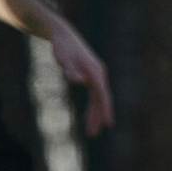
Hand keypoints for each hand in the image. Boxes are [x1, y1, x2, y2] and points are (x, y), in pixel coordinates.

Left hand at [46, 18, 114, 135]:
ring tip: (91, 131)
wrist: (63, 36)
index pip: (103, 94)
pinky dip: (92, 107)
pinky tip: (88, 117)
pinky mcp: (90, 76)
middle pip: (101, 100)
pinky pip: (94, 95)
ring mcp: (95, 76)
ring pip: (98, 99)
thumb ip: (71, 70)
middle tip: (93, 134)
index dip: (105, 110)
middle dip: (98, 117)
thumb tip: (79, 81)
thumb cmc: (62, 47)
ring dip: (95, 114)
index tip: (108, 124)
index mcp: (95, 72)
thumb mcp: (64, 59)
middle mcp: (99, 74)